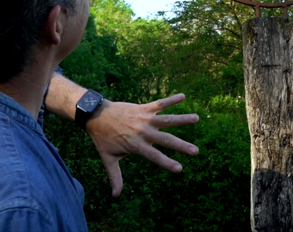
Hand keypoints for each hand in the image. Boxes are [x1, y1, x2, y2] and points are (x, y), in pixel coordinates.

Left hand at [84, 94, 199, 196]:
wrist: (96, 115)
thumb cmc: (102, 138)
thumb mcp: (108, 159)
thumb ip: (115, 177)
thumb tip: (115, 195)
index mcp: (136, 146)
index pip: (154, 156)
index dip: (167, 162)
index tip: (180, 168)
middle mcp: (143, 132)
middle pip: (165, 139)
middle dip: (181, 145)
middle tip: (196, 151)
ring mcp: (144, 119)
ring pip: (166, 119)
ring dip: (182, 119)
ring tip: (197, 118)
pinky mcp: (143, 108)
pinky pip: (159, 103)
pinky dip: (171, 100)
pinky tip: (183, 96)